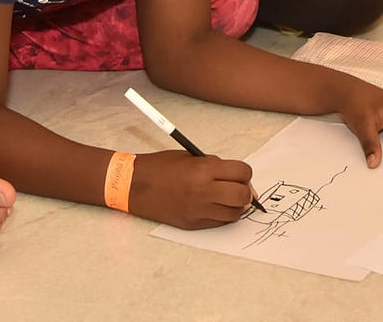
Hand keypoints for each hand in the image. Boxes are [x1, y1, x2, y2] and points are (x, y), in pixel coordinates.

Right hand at [129, 150, 256, 229]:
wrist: (136, 186)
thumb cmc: (163, 166)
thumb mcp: (193, 157)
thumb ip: (217, 166)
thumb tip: (240, 179)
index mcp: (204, 170)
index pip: (242, 173)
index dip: (245, 173)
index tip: (241, 173)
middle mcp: (204, 192)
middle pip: (243, 196)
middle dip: (246, 191)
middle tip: (239, 187)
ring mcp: (198, 211)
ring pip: (235, 214)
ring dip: (236, 206)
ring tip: (227, 197)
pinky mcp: (193, 225)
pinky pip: (219, 223)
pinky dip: (223, 215)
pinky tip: (215, 205)